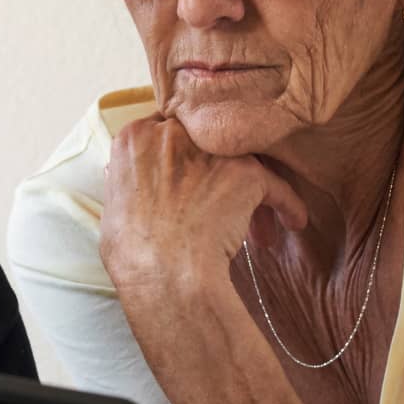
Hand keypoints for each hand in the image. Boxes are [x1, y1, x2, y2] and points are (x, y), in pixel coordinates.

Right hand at [101, 113, 306, 298]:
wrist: (165, 274)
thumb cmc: (133, 254)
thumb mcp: (111, 209)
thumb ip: (121, 182)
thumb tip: (116, 173)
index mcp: (134, 138)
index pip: (166, 130)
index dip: (182, 154)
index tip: (190, 175)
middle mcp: (172, 133)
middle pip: (208, 141)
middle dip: (217, 168)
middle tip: (223, 199)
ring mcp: (211, 150)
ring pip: (242, 160)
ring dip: (252, 190)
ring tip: (261, 222)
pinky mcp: (245, 171)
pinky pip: (275, 185)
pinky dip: (286, 203)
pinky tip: (291, 221)